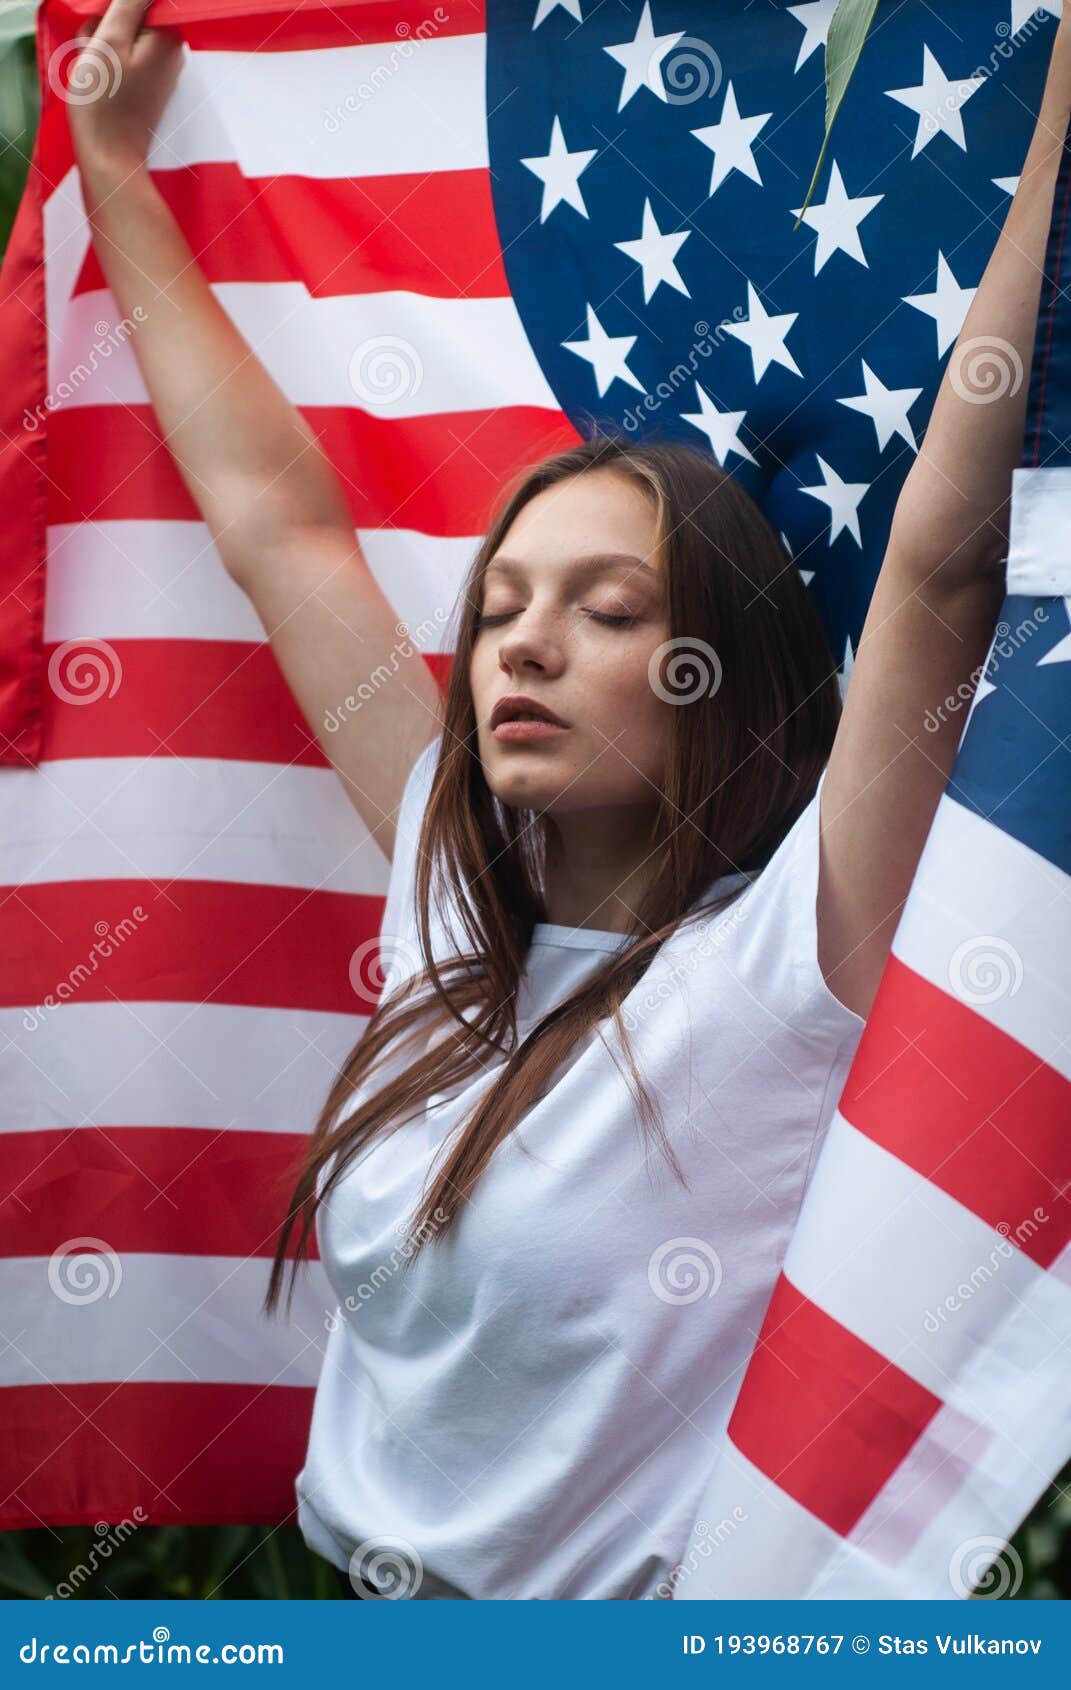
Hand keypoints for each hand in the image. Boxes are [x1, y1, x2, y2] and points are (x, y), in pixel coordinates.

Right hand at [66, 0, 183, 178]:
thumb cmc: (105, 101)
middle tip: (95, 56)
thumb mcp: (110, 39)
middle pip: (129, 17)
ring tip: (95, 71)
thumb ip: (128, 4)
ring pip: (121, 37)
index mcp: (169, 37)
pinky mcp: (147, 85)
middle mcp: (172, 52)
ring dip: (101, 47)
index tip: (104, 34)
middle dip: (105, 29)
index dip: (111, 12)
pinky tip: (99, 82)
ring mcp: (160, 70)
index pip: (137, 1)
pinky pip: (122, 59)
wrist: (109, 158)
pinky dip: (106, 64)